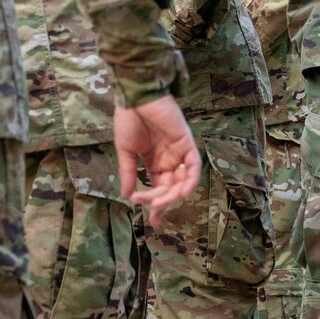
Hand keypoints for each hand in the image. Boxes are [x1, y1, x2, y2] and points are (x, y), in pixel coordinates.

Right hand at [114, 96, 202, 224]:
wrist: (135, 97)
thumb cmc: (128, 119)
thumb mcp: (126, 150)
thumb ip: (129, 173)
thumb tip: (126, 196)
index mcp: (154, 161)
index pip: (159, 188)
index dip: (157, 204)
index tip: (152, 221)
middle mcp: (168, 158)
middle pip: (170, 187)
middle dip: (162, 202)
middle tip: (152, 211)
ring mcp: (179, 151)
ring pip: (182, 180)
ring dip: (174, 194)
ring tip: (161, 202)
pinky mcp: (187, 142)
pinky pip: (194, 165)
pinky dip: (190, 180)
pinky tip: (181, 192)